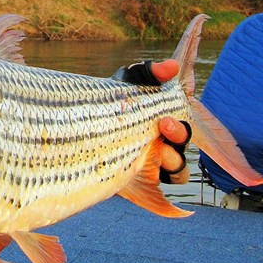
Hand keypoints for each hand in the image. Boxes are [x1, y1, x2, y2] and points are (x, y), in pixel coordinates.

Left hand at [111, 59, 190, 183]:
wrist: (78, 127)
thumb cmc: (110, 101)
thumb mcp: (128, 81)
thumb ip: (150, 72)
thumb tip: (171, 67)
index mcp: (165, 119)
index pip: (184, 121)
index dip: (182, 122)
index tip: (168, 113)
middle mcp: (164, 141)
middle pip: (184, 143)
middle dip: (179, 134)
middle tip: (163, 124)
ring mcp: (154, 161)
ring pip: (178, 169)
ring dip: (174, 161)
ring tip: (158, 152)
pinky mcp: (140, 178)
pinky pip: (161, 192)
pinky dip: (163, 194)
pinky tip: (155, 184)